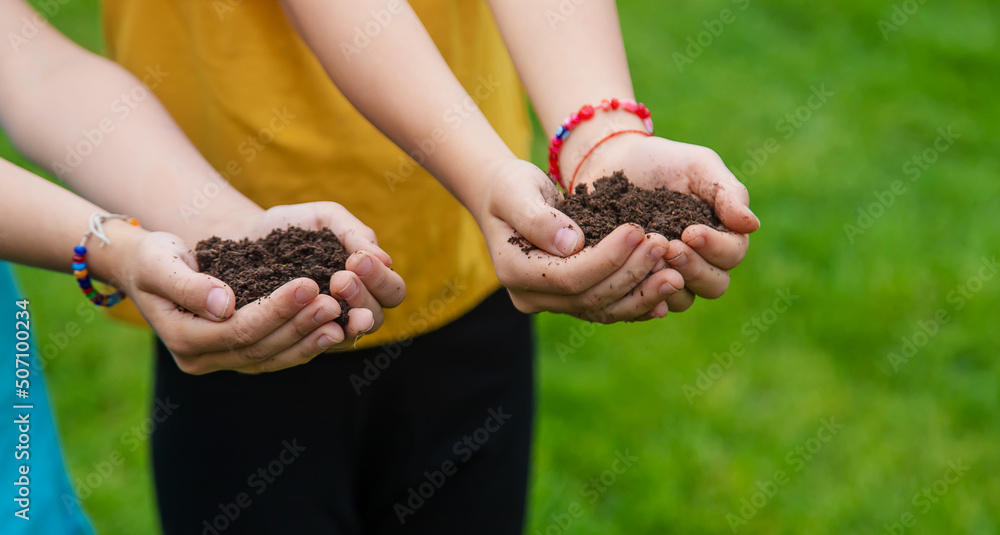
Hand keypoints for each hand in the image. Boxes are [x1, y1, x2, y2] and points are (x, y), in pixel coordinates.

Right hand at [105, 230, 347, 373]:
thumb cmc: (151, 258)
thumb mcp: (159, 264)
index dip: (275, 310)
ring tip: (345, 320)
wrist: (147, 266)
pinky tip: (337, 328)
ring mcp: (223, 360)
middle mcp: (203, 359)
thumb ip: (188, 285)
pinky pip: (279, 354)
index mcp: (183, 340)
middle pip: (261, 347)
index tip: (307, 285)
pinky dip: (308, 342)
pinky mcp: (241, 353)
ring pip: (275, 357)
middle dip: (301, 325)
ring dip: (311, 340)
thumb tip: (224, 304)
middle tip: (336, 303)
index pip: (239, 329)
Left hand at [206, 202, 405, 350]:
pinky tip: (304, 317)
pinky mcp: (294, 339)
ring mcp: (324, 327)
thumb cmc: (291, 226)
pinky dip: (310, 334)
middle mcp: (352, 309)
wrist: (243, 237)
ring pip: (347, 335)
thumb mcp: (324, 219)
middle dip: (362, 297)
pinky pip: (309, 346)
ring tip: (325, 297)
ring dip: (341, 317)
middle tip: (341, 279)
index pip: (392, 291)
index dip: (380, 279)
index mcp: (368, 282)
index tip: (357, 260)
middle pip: (375, 317)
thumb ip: (353, 233)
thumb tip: (384, 258)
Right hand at [474, 160, 684, 322]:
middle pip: (590, 297)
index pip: (569, 276)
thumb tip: (572, 243)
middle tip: (664, 246)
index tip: (638, 231)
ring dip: (642, 294)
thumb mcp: (515, 191)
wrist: (506, 199)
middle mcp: (532, 297)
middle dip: (631, 274)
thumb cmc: (509, 188)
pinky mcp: (572, 300)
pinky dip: (638, 302)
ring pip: (602, 310)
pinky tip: (667, 292)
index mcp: (515, 272)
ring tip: (676, 275)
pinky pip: (607, 308)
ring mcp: (552, 303)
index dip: (607, 258)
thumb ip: (538, 217)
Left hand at [571, 133, 760, 312]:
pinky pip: (648, 302)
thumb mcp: (697, 166)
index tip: (690, 232)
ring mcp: (670, 274)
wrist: (613, 163)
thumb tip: (752, 225)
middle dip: (694, 268)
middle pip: (714, 284)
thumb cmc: (662, 162)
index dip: (716, 248)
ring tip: (650, 259)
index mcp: (721, 234)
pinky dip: (644, 295)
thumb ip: (727, 193)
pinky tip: (632, 280)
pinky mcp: (639, 282)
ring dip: (670, 283)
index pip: (733, 254)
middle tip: (670, 248)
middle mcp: (701, 261)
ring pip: (684, 299)